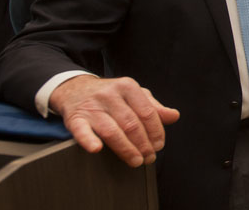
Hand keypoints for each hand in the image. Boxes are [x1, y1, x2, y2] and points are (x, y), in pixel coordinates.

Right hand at [49, 75, 179, 166]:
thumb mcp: (134, 94)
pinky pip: (82, 131)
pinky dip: (89, 140)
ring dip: (126, 149)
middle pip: (131, 123)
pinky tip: (96, 149)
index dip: (155, 132)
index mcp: (128, 86)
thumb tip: (174, 116)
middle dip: (143, 144)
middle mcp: (110, 94)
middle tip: (149, 157)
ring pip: (112, 130)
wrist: (75, 89)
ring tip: (136, 160)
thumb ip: (154, 107)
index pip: (147, 112)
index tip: (159, 145)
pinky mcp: (75, 118)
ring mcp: (92, 106)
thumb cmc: (110, 95)